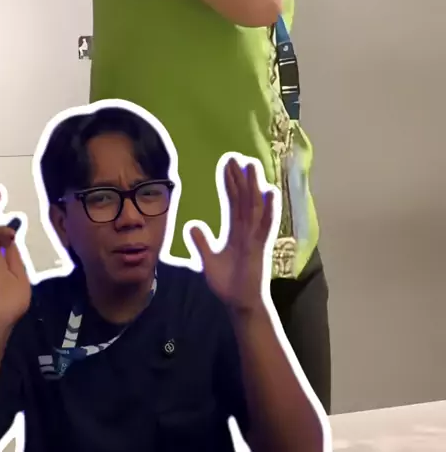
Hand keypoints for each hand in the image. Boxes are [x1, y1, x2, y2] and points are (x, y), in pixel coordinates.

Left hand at [190, 159, 274, 312]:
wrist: (240, 304)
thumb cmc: (228, 283)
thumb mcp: (208, 259)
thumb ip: (201, 242)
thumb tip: (191, 224)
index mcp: (235, 231)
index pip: (232, 201)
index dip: (229, 183)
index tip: (227, 165)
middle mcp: (247, 230)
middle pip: (244, 199)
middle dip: (240, 178)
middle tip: (235, 157)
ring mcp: (255, 237)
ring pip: (254, 206)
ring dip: (253, 186)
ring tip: (251, 166)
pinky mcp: (260, 247)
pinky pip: (265, 225)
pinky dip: (269, 209)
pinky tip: (270, 193)